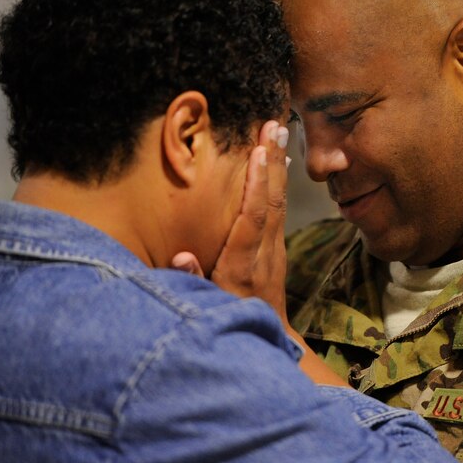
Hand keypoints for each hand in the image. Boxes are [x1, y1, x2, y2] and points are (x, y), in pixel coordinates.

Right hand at [172, 119, 289, 318]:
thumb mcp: (207, 306)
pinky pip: (280, 207)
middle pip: (272, 202)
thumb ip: (193, 281)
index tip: (256, 153)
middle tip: (273, 126)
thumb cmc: (227, 319)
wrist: (269, 335)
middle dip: (272, 162)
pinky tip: (278, 160)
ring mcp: (276, 248)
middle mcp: (264, 253)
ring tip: (277, 131)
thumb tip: (181, 257)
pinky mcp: (278, 246)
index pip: (253, 218)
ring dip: (278, 165)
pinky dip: (278, 181)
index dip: (256, 184)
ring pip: (280, 201)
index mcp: (242, 266)